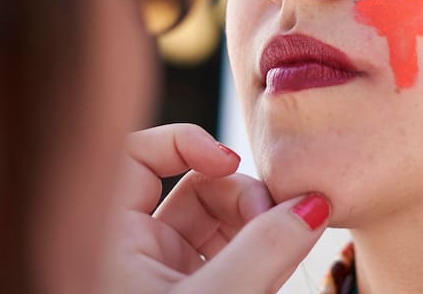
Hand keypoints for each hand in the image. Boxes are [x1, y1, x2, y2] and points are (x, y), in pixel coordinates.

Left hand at [106, 124, 328, 293]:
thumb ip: (263, 250)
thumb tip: (314, 204)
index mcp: (107, 238)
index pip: (136, 154)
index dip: (187, 143)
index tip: (229, 162)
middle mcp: (134, 250)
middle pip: (196, 186)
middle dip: (244, 196)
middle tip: (277, 221)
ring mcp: (166, 273)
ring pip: (221, 221)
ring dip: (261, 225)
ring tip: (287, 248)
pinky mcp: (195, 293)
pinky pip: (233, 255)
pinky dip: (262, 255)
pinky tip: (281, 269)